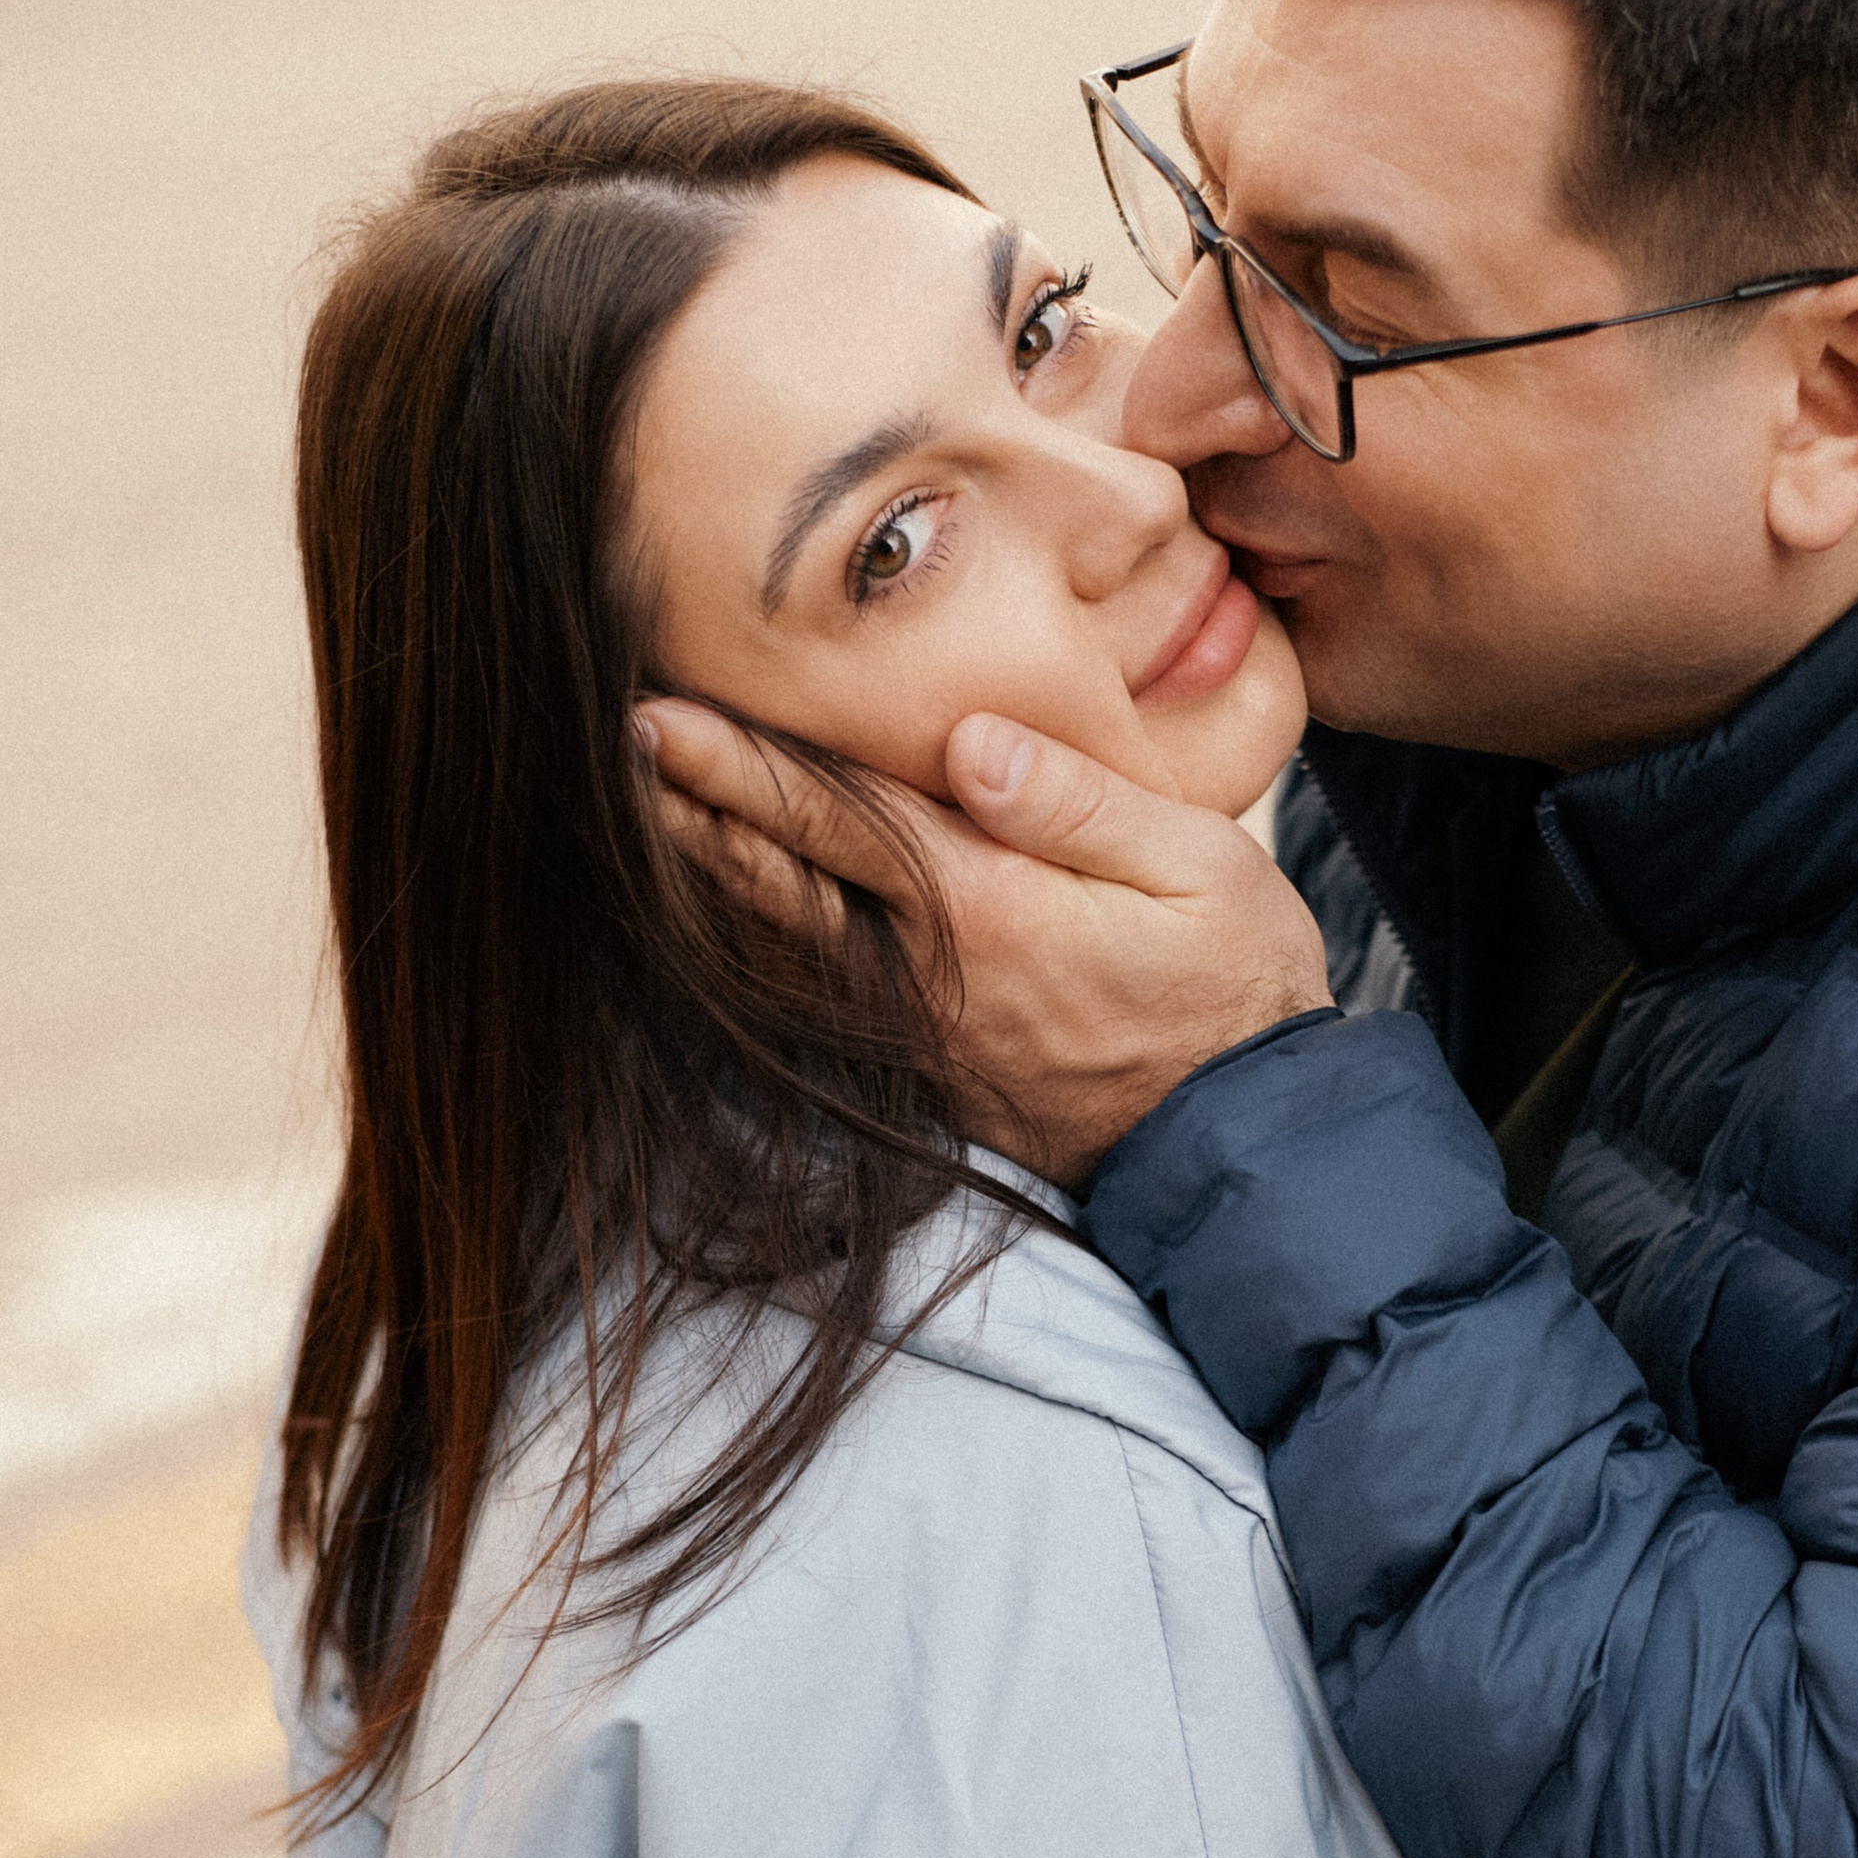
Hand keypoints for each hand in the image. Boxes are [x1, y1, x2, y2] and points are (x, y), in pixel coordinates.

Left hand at [637, 701, 1334, 1188]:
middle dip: (691, 811)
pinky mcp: (929, 1067)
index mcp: (989, 911)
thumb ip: (1079, 803)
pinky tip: (730, 903)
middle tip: (612, 747)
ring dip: (711, 875)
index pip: (838, 821)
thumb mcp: (1199, 868)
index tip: (654, 716)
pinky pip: (821, 991)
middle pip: (780, 882)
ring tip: (643, 809)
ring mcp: (920, 1032)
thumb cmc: (1237, 988)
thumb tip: (967, 740)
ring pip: (787, 941)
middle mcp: (929, 979)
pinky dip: (762, 938)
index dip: (740, 767)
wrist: (1244, 1141)